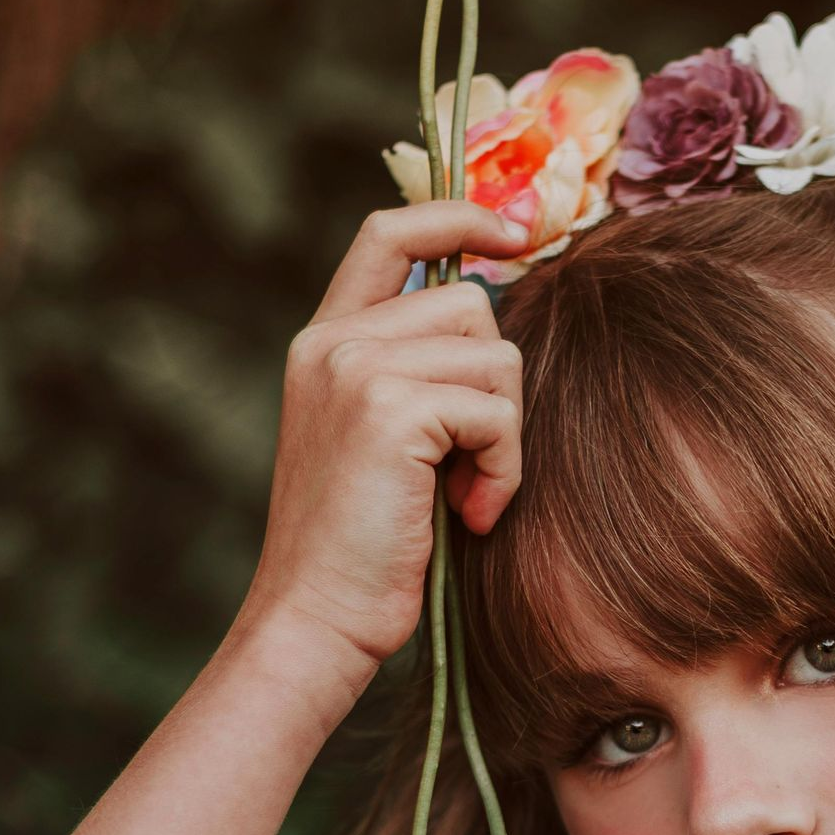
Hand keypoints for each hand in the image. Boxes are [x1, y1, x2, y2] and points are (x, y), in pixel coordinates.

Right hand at [238, 200, 532, 680]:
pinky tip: (468, 513)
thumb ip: (419, 374)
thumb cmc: (366, 548)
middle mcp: (332, 342)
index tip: (517, 233)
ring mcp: (355, 369)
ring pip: (495, 356)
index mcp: (324, 341)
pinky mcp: (389, 410)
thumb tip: (498, 324)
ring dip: (504, 435)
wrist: (317, 619)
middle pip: (473, 305)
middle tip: (469, 465)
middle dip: (496, 388)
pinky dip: (503, 468)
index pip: (389, 234)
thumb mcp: (384, 441)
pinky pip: (496, 411)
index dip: (458, 216)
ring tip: (464, 494)